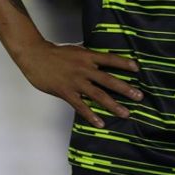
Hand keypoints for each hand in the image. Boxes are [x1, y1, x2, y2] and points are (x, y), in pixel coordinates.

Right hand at [17, 40, 143, 128]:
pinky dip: (91, 115)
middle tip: (139, 96)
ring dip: (113, 105)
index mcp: (88, 56)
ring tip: (125, 113)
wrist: (36, 56)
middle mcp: (85, 69)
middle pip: (109, 79)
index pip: (110, 59)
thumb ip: (89, 56)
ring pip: (98, 95)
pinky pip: (81, 106)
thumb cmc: (56, 53)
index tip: (137, 69)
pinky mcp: (66, 92)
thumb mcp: (77, 50)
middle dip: (125, 89)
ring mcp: (76, 81)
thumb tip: (102, 60)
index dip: (124, 63)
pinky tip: (100, 123)